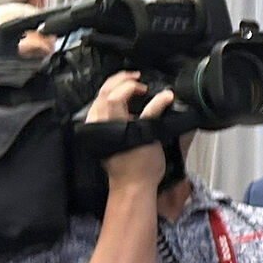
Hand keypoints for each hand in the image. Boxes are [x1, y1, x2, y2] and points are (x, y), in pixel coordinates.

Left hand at [85, 72, 175, 187]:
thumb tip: (167, 95)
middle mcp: (98, 123)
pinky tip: (120, 99)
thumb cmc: (143, 164)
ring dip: (113, 88)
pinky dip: (108, 99)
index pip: (116, 95)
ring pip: (98, 99)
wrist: (131, 185)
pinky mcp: (97, 133)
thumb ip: (155, 112)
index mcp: (110, 123)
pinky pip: (99, 109)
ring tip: (128, 84)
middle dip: (119, 81)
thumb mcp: (151, 136)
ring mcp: (95, 128)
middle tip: (136, 77)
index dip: (130, 87)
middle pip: (103, 92)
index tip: (145, 88)